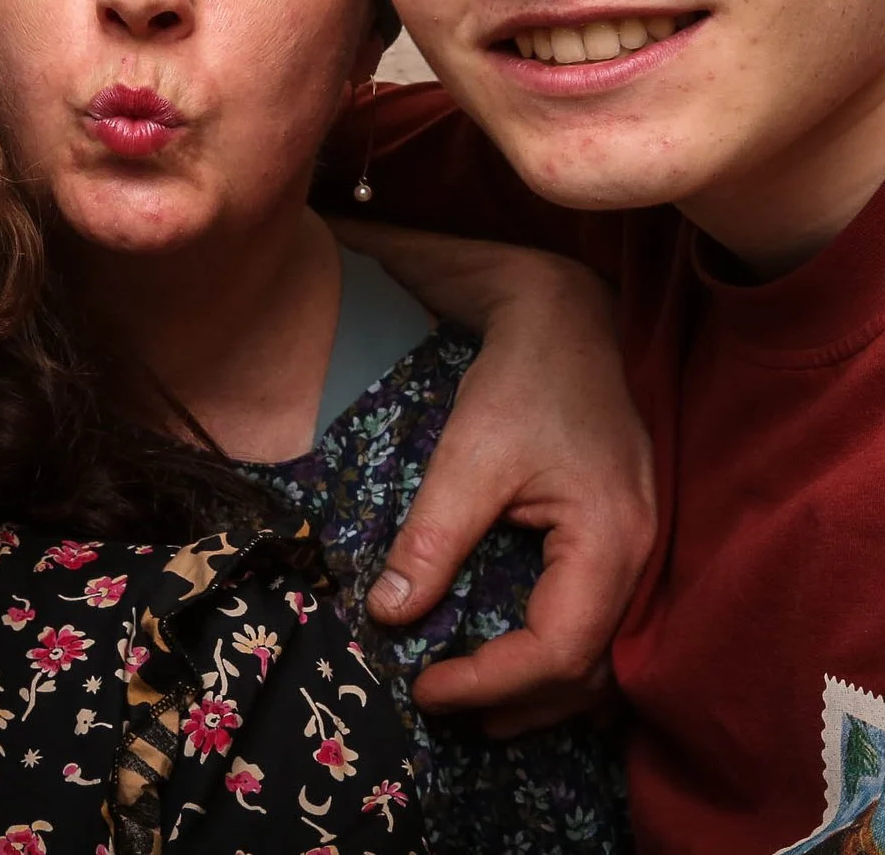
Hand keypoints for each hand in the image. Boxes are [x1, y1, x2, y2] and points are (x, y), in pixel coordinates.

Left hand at [333, 221, 653, 732]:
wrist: (570, 323)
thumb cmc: (524, 381)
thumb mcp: (468, 456)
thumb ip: (432, 539)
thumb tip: (388, 614)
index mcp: (610, 542)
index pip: (559, 650)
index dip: (490, 681)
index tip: (425, 686)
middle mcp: (641, 560)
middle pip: (590, 670)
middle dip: (517, 701)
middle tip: (444, 707)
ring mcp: (642, 554)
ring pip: (602, 654)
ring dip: (542, 691)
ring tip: (477, 705)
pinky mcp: (625, 544)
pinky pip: (602, 623)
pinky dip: (561, 657)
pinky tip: (517, 662)